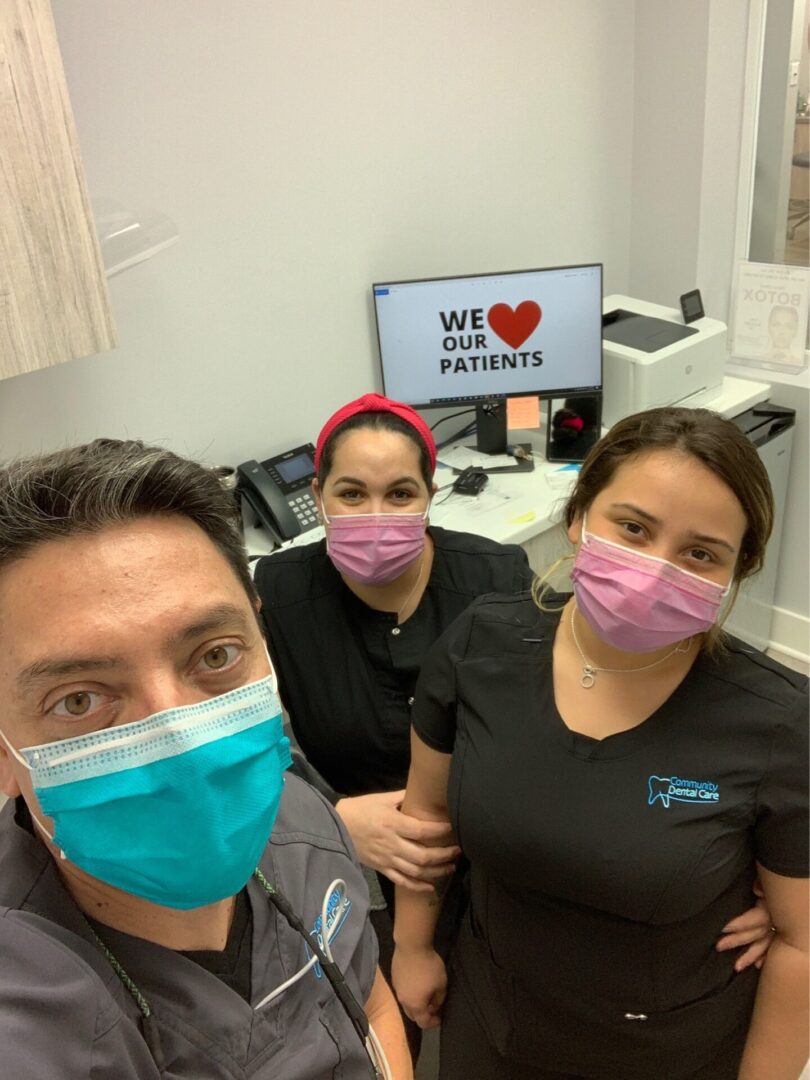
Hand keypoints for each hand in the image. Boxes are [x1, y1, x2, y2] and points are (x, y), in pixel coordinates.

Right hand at [336, 790, 459, 891]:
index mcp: (393, 823)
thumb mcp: (381, 799)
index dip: (440, 831)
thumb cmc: (359, 809)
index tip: (453, 827)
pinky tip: (431, 886)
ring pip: (416, 871)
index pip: (422, 830)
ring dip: (436, 870)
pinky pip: (402, 881)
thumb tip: (422, 793)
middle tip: (458, 850)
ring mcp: (387, 859)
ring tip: (451, 866)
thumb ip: (403, 798)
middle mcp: (392, 844)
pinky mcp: (382, 868)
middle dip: (444, 854)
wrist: (335, 827)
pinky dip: (418, 886)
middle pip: (423, 855)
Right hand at [391, 946, 446, 1028]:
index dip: (433, 1023)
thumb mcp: (441, 984)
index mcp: (415, 1005)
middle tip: (433, 1007)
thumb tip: (434, 1006)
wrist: (412, 946)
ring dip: (415, 1003)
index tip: (439, 1018)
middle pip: (413, 1015)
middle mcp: (403, 1000)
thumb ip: (439, 1000)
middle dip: (423, 1015)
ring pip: (406, 1003)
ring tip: (425, 994)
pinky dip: (409, 992)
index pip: (423, 1023)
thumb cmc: (428, 966)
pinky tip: (416, 983)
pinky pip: (402, 991)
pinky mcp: (394, 978)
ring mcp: (397, 989)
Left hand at [715, 882, 774, 970]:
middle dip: (737, 940)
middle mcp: (776, 919)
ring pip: (765, 944)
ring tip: (737, 967)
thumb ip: (761, 883)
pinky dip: (766, 956)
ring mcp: (778, 927)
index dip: (740, 924)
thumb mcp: (765, 876)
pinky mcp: (780, 931)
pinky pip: (774, 947)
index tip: (723, 928)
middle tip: (719, 946)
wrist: (782, 878)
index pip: (756, 919)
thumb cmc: (770, 877)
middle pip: (757, 933)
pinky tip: (758, 965)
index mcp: (771, 905)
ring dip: (750, 956)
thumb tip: (757, 891)